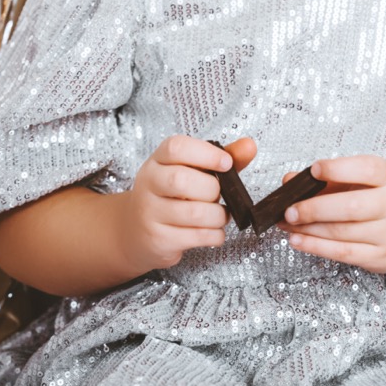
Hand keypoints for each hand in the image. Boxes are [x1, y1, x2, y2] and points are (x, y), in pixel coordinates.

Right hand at [119, 135, 256, 271]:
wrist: (135, 230)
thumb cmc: (172, 195)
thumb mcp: (192, 170)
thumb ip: (222, 158)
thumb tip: (249, 145)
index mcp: (158, 160)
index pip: (176, 148)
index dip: (206, 154)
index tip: (226, 163)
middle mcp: (149, 183)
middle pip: (182, 180)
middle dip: (212, 190)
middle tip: (219, 195)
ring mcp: (149, 213)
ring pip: (193, 213)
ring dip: (218, 216)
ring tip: (220, 215)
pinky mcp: (158, 239)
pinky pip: (196, 237)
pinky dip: (214, 235)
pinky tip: (213, 231)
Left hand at [278, 155, 385, 274]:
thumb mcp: (371, 177)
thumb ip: (332, 176)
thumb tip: (290, 180)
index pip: (366, 170)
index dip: (338, 169)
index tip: (314, 169)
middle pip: (351, 207)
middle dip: (314, 209)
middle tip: (288, 209)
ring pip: (342, 233)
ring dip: (308, 229)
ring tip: (285, 223)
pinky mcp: (380, 258)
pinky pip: (343, 254)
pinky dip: (316, 247)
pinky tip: (297, 240)